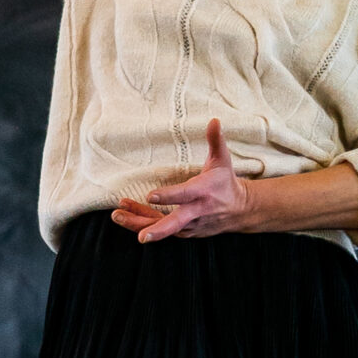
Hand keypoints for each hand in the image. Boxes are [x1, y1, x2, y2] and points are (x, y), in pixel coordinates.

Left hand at [111, 120, 251, 242]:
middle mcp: (196, 211)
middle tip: (142, 237)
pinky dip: (143, 222)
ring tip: (117, 215)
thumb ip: (216, 141)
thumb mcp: (222, 160)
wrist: (240, 210)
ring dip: (139, 223)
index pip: (185, 194)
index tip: (151, 196)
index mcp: (204, 191)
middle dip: (157, 230)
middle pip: (175, 223)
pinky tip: (125, 215)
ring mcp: (190, 225)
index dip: (169, 196)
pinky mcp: (184, 232)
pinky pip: (161, 229)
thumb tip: (214, 120)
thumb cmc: (225, 182)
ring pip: (162, 228)